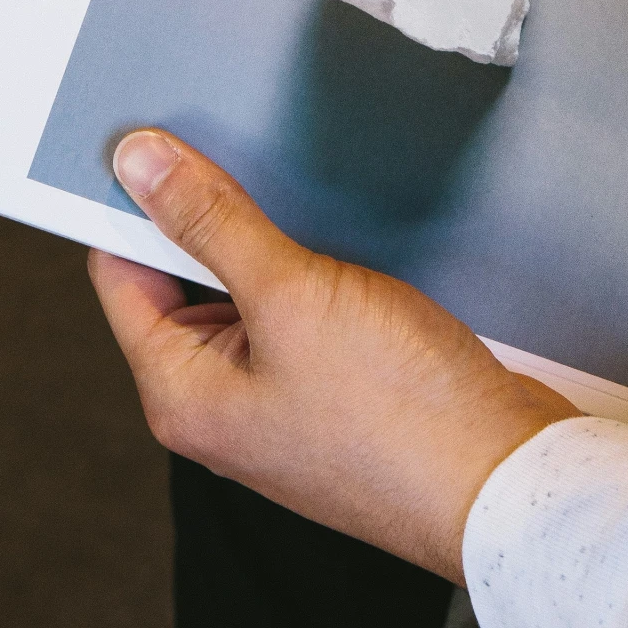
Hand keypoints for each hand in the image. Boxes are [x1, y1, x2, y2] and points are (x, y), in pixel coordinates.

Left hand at [89, 130, 574, 583]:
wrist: (507, 483)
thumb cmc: (401, 415)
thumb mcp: (291, 294)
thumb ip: (211, 223)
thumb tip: (138, 167)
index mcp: (180, 394)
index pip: (120, 274)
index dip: (133, 205)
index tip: (157, 143)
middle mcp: (219, 408)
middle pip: (182, 284)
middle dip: (210, 222)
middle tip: (245, 161)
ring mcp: (278, 407)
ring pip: (250, 298)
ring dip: (272, 248)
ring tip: (312, 214)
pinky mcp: (334, 400)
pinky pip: (301, 321)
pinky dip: (315, 280)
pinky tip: (353, 254)